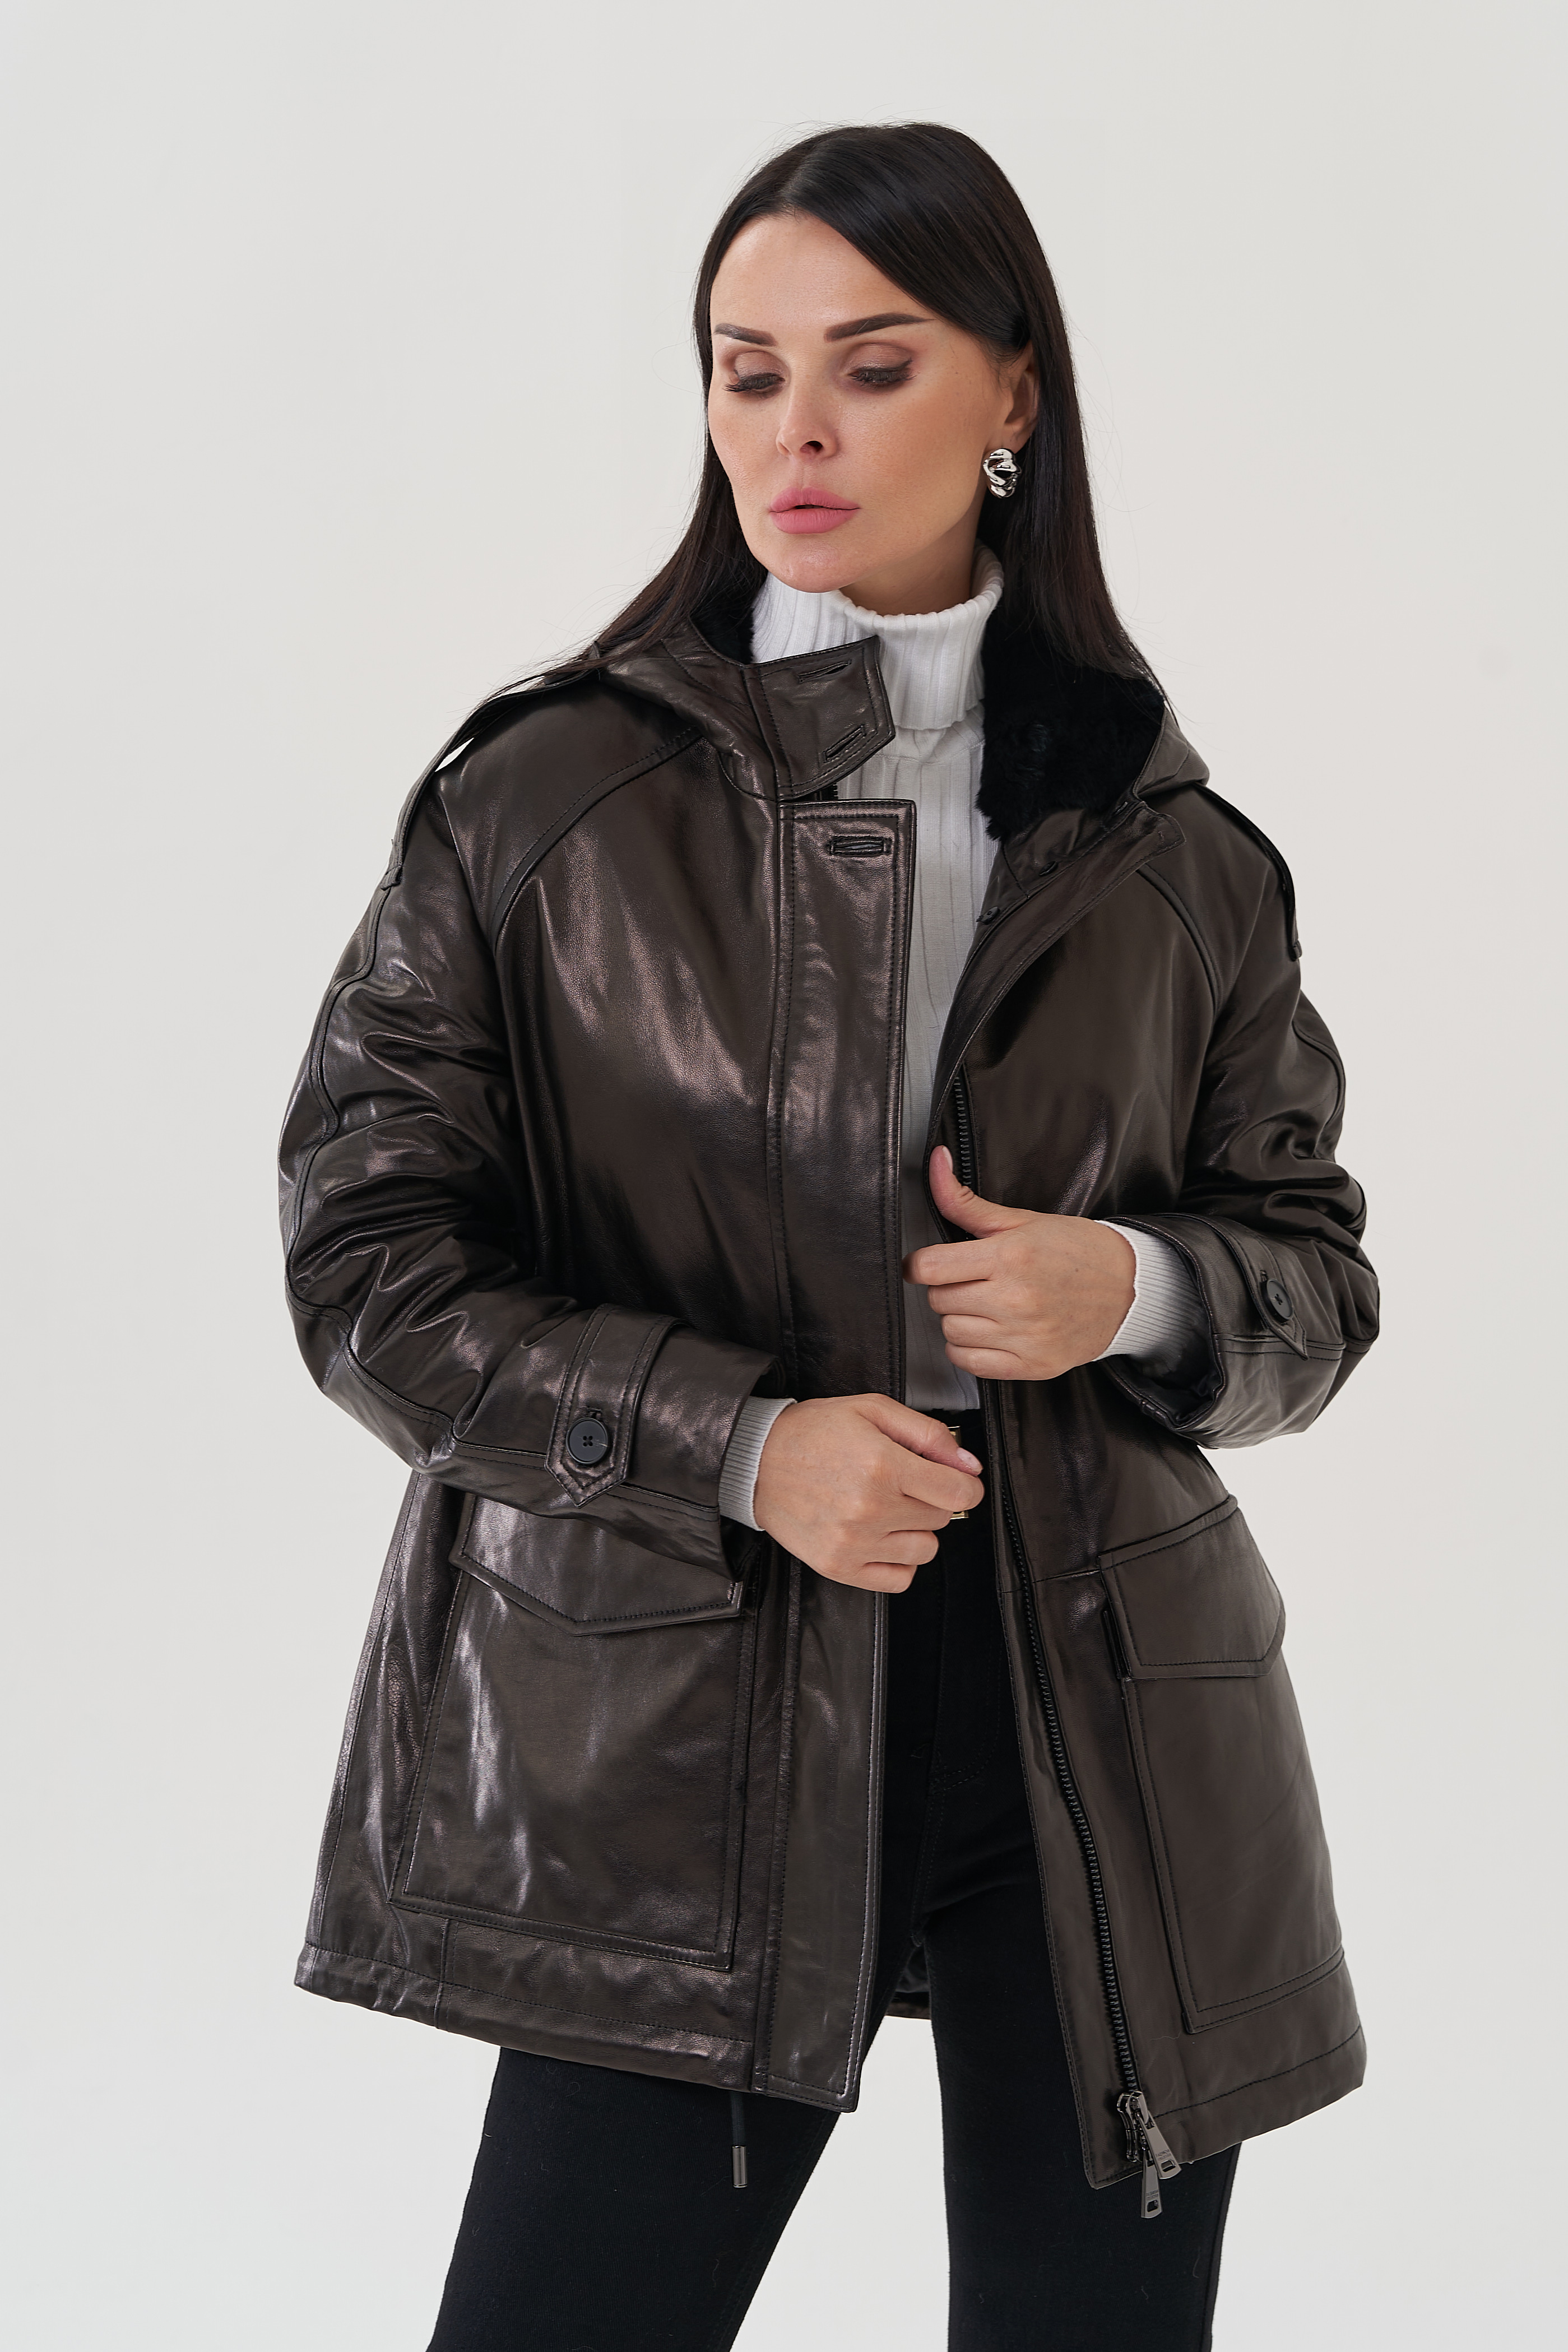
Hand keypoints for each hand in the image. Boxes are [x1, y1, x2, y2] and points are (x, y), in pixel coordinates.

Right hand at [752, 1394, 983, 1592]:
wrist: (756, 1461)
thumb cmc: (813, 1433)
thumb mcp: (872, 1410)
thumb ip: (927, 1433)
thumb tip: (968, 1464)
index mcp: (882, 1465)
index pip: (957, 1494)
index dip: (966, 1485)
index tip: (958, 1481)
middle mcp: (870, 1509)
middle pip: (941, 1519)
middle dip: (932, 1499)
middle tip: (904, 1483)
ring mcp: (854, 1543)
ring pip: (925, 1551)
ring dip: (916, 1530)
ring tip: (888, 1509)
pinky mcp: (839, 1567)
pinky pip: (899, 1579)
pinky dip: (899, 1561)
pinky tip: (881, 1536)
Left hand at [903, 1147, 1134, 1381]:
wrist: (1128, 1288)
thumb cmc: (1075, 1250)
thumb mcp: (1021, 1219)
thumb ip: (966, 1201)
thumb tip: (935, 1162)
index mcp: (1010, 1257)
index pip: (928, 1268)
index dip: (919, 1265)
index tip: (928, 1264)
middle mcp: (1016, 1299)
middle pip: (938, 1300)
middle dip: (947, 1287)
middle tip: (973, 1279)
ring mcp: (1025, 1335)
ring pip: (950, 1332)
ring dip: (959, 1318)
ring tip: (986, 1304)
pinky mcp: (1032, 1364)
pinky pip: (969, 1362)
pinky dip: (968, 1349)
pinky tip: (989, 1330)